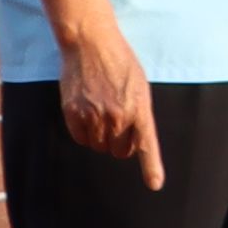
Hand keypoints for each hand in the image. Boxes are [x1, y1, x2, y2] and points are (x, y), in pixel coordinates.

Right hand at [59, 22, 164, 182]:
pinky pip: (80, 138)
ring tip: (101, 111)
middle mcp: (118, 116)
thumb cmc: (119, 62)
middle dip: (120, 142)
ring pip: (99, 146)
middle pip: (120, 151)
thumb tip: (135, 138)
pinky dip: (83, 132)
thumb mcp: (139, 86)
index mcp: (139, 108)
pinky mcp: (73, 113)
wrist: (90, 43)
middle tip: (117, 121)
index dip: (151, 167)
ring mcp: (94, 116)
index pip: (146, 144)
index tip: (154, 184)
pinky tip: (86, 112)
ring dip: (101, 137)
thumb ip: (139, 112)